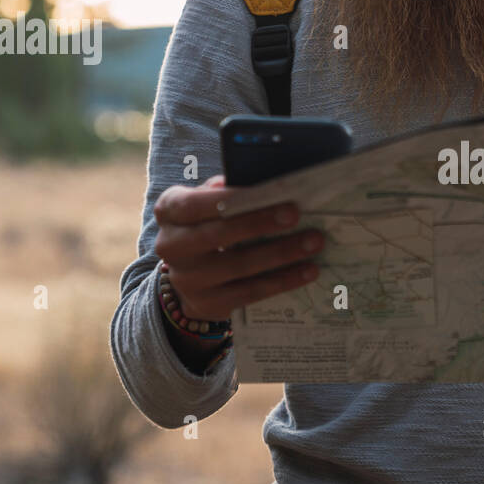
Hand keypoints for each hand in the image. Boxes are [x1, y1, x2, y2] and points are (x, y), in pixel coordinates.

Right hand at [152, 174, 321, 320]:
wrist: (192, 275)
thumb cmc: (210, 225)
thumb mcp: (210, 204)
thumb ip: (229, 191)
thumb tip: (267, 180)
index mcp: (170, 211)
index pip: (195, 203)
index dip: (231, 198)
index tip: (270, 190)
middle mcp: (171, 246)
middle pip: (218, 234)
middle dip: (260, 223)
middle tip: (296, 214)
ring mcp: (187, 279)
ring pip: (238, 266)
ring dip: (281, 253)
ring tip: (313, 242)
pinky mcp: (208, 303)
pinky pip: (250, 292)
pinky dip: (283, 280)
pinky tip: (308, 270)